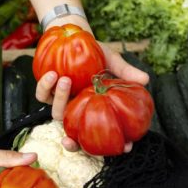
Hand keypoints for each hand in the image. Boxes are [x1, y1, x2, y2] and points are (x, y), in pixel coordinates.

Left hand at [35, 42, 149, 151]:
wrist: (75, 39)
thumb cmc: (97, 53)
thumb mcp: (113, 62)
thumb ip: (125, 72)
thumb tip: (146, 80)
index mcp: (94, 108)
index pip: (101, 135)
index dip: (110, 146)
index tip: (125, 148)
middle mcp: (78, 109)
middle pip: (74, 135)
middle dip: (72, 143)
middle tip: (70, 141)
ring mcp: (61, 102)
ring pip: (57, 114)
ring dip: (61, 100)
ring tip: (66, 80)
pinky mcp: (46, 91)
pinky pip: (42, 95)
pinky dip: (45, 86)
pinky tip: (52, 74)